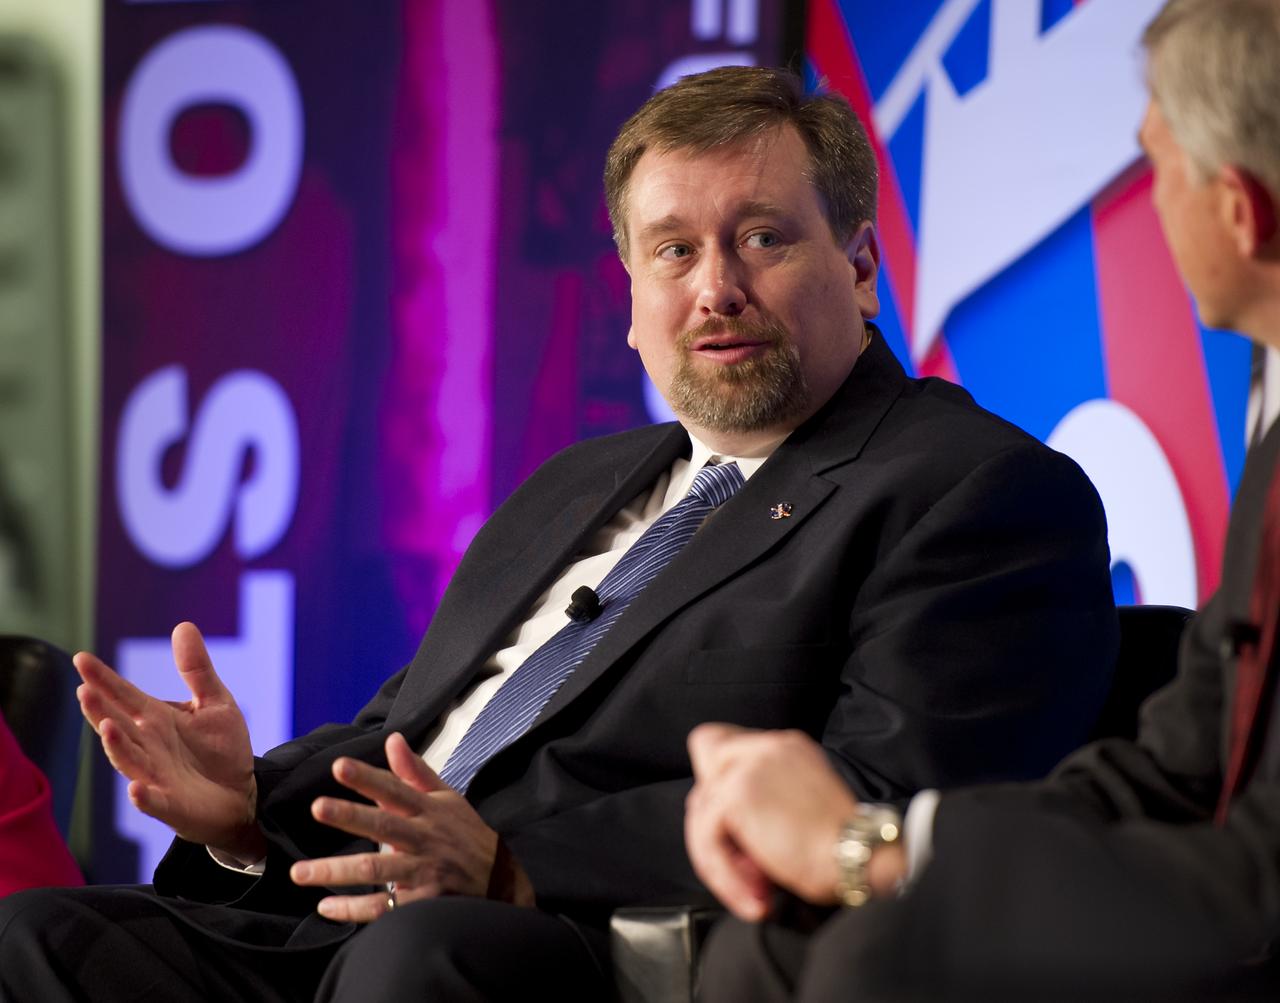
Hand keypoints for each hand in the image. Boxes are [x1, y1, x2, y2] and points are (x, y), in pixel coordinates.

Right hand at [75, 622, 262, 859]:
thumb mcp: (214, 702)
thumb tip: (183, 625)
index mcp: (155, 719)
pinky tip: (136, 788)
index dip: (102, 679)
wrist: (240, 794)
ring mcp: (155, 775)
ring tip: (106, 726)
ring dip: (116, 745)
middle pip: (117, 725)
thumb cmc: (221, 750)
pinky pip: (153, 801)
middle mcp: (148, 745)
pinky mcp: (170, 804)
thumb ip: (196, 669)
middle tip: (84, 690)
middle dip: (100, 710)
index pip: (123, 695)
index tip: (81, 658)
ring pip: (128, 759)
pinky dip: (144, 796)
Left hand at [290, 732, 532, 922]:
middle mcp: (426, 838)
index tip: (338, 766)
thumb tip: (393, 739)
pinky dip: (354, 909)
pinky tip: (326, 907)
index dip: (368, 777)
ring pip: (378, 870)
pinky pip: (383, 908)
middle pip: (385, 825)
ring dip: (337, 871)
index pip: (396, 788)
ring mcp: (425, 871)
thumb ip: (416, 771)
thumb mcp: (447, 798)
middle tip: (317, 807)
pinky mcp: (424, 902)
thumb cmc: (467, 835)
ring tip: (300, 872)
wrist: (503, 881)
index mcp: (430, 809)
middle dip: (350, 816)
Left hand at [686, 724, 880, 919]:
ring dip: (722, 859)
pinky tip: (755, 896)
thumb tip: (732, 840)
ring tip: (755, 891)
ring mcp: (750, 766)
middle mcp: (768, 747)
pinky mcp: (737, 794)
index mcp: (787, 748)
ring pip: (702, 809)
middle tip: (742, 858)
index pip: (729, 745)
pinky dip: (724, 875)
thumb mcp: (804, 810)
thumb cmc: (845, 849)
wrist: (863, 857)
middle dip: (714, 810)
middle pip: (705, 751)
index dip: (724, 784)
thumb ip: (766, 806)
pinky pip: (707, 837)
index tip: (740, 833)